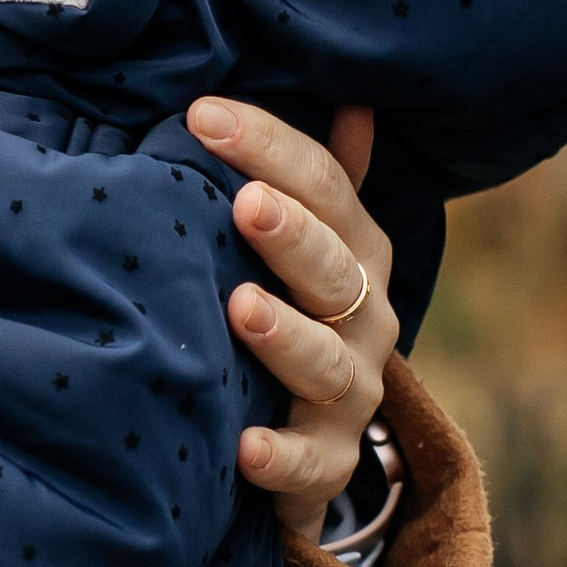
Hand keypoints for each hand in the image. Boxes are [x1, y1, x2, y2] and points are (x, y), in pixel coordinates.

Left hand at [187, 98, 397, 542]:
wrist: (314, 444)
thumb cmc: (295, 317)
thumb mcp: (312, 246)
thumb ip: (323, 182)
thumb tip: (356, 100)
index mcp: (356, 253)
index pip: (326, 188)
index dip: (270, 148)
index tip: (201, 115)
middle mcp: (365, 319)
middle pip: (337, 272)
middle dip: (294, 238)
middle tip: (247, 205)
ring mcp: (350, 396)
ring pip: (328, 365)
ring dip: (286, 338)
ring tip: (241, 308)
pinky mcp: (326, 465)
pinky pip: (309, 464)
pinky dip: (279, 456)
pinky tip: (243, 444)